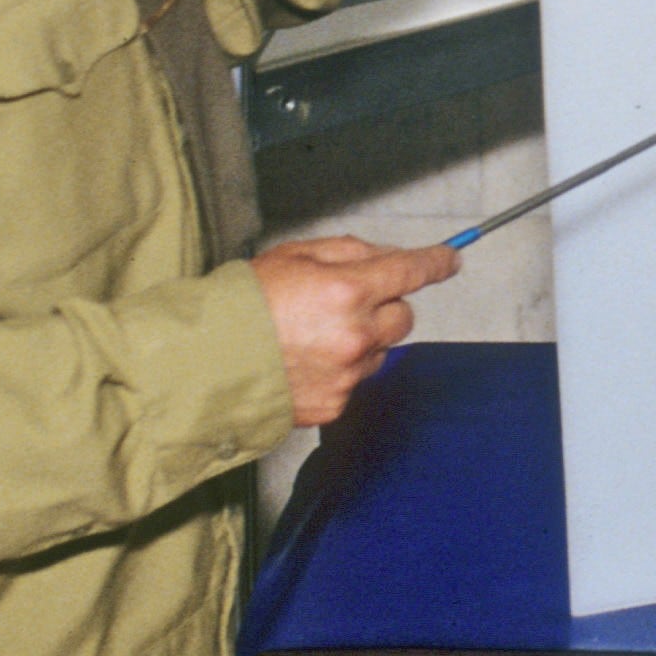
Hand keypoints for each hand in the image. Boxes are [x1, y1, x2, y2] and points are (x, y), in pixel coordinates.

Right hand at [252, 236, 459, 427]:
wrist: (206, 361)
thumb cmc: (245, 304)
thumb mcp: (295, 256)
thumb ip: (348, 252)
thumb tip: (387, 256)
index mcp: (347, 290)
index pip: (411, 272)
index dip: (436, 263)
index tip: (449, 260)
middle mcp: (355, 334)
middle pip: (404, 316)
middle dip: (387, 304)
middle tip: (350, 302)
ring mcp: (347, 373)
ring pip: (381, 350)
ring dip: (364, 339)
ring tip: (316, 335)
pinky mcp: (336, 403)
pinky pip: (357, 379)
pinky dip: (342, 369)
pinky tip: (308, 361)